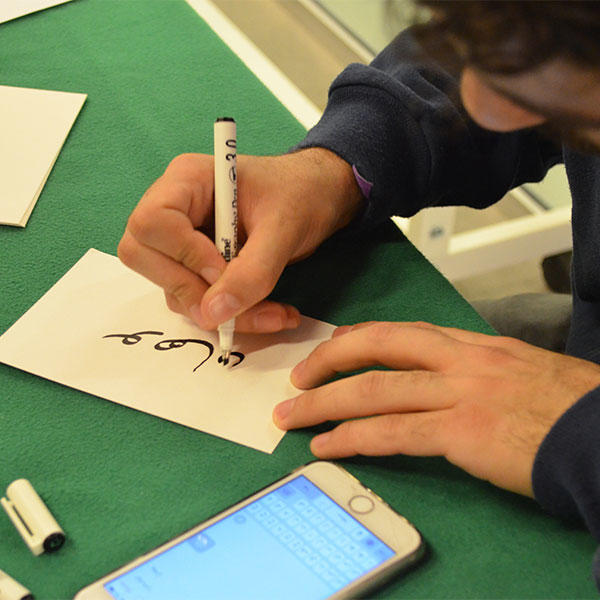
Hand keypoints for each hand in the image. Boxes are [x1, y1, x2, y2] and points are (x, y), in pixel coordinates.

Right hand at [118, 149, 361, 332]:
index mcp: (187, 180)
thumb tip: (214, 313)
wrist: (319, 198)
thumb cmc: (301, 195)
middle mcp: (174, 209)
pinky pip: (196, 300)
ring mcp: (182, 240)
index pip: (152, 223)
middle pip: (144, 257)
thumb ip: (252, 270)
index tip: (222, 269)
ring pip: (173, 289)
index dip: (183, 254)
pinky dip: (232, 316)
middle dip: (194, 291)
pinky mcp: (196, 266)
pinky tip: (270, 313)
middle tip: (245, 303)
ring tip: (276, 314)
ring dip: (222, 314)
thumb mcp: (283, 228)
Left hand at [273, 321, 599, 495]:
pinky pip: (393, 433)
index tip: (333, 348)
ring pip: (375, 389)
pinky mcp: (463, 433)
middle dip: (329, 361)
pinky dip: (353, 438)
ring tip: (292, 416)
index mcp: (475, 345)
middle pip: (379, 348)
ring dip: (324, 402)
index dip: (360, 339)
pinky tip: (328, 446)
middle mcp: (462, 360)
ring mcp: (461, 394)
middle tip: (298, 377)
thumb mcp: (520, 371)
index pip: (404, 332)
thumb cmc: (571, 408)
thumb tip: (443, 379)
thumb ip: (477, 370)